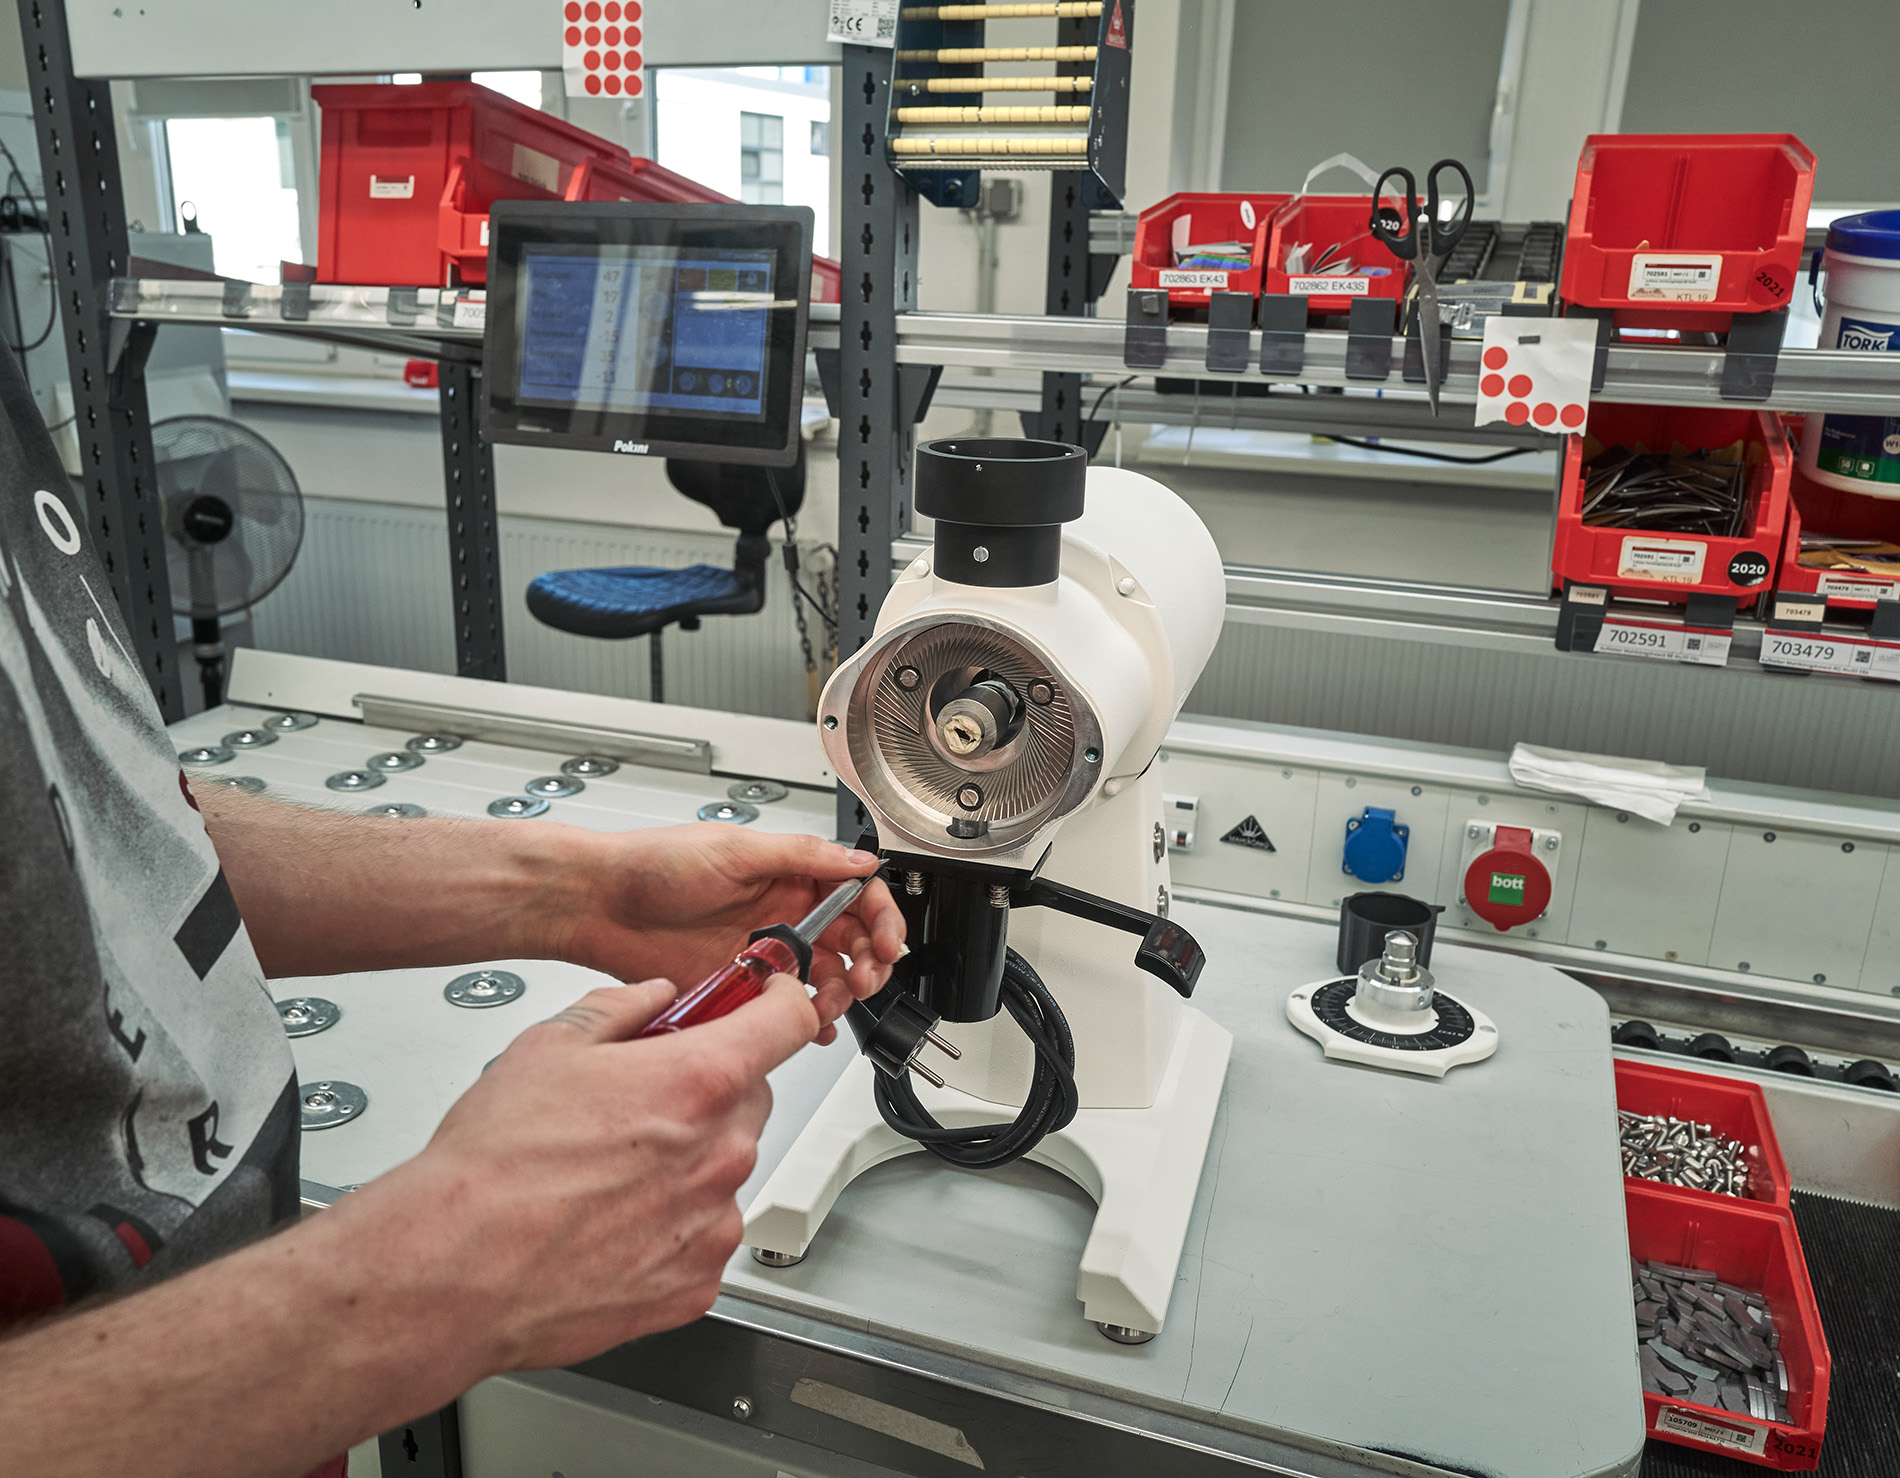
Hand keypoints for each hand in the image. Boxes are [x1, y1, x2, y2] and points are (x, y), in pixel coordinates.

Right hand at [342, 974, 818, 1373]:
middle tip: (643, 1099)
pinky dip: (672, 1227)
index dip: (780, 1001)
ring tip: (607, 1174)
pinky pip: (704, 1236)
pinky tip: (610, 1223)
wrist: (455, 1269)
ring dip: (688, 1162)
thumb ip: (619, 1008)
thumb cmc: (493, 1167)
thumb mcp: (548, 1046)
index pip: (788, 1021)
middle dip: (710, 1089)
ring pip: (725, 1169)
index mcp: (697, 1082)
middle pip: (752, 1098)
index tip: (768, 1001)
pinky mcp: (696, 1283)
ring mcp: (713, 1224)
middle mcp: (720, 1153)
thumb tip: (651, 997)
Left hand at [555, 825, 904, 1042]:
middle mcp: (780, 913)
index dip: (880, 917)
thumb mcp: (736, 849)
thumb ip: (802, 857)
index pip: (854, 895)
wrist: (600, 905)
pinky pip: (783, 1008)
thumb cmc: (654, 864)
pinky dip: (804, 1021)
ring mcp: (761, 952)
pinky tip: (810, 1025)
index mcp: (787, 875)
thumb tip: (858, 861)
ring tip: (831, 1003)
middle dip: (869, 960)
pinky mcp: (739, 986)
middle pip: (850, 940)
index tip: (887, 939)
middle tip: (865, 977)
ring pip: (823, 978)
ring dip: (839, 993)